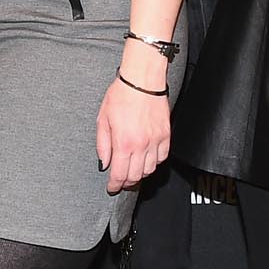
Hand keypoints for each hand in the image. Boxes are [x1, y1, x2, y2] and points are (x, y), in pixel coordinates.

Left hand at [96, 57, 172, 194]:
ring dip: (140, 174)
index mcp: (123, 142)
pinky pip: (162, 157)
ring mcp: (155, 141)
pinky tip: (147, 159)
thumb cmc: (121, 95)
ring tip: (133, 171)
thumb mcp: (103, 120)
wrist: (142, 80)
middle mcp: (141, 145)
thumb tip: (104, 163)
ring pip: (150, 169)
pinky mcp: (166, 135)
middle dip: (127, 182)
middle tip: (121, 182)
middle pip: (135, 176)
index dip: (114, 185)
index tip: (112, 188)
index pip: (119, 174)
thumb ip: (102, 145)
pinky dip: (154, 163)